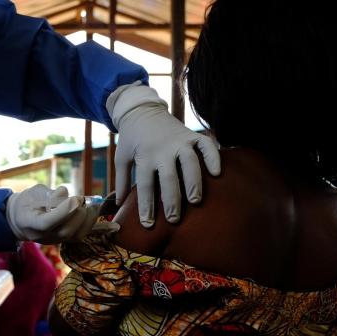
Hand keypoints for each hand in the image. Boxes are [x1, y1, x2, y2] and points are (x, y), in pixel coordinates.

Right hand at [5, 185, 98, 243]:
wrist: (20, 219)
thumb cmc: (27, 202)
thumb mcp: (33, 193)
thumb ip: (49, 194)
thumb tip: (65, 193)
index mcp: (29, 222)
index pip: (47, 222)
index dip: (63, 211)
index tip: (74, 198)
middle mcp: (42, 236)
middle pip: (64, 231)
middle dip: (77, 214)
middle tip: (80, 199)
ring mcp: (53, 240)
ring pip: (74, 236)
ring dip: (86, 219)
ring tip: (89, 204)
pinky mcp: (62, 241)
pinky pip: (79, 236)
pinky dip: (89, 223)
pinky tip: (92, 210)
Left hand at [108, 84, 219, 226]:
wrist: (142, 110)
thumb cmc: (131, 139)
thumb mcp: (121, 157)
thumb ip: (121, 181)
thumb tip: (120, 205)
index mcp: (144, 157)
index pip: (145, 186)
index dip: (146, 206)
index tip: (148, 225)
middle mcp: (163, 150)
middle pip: (169, 178)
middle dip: (172, 200)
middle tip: (174, 219)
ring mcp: (179, 141)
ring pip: (190, 163)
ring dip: (194, 182)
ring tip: (195, 201)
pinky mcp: (192, 135)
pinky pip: (206, 145)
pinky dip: (213, 157)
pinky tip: (216, 173)